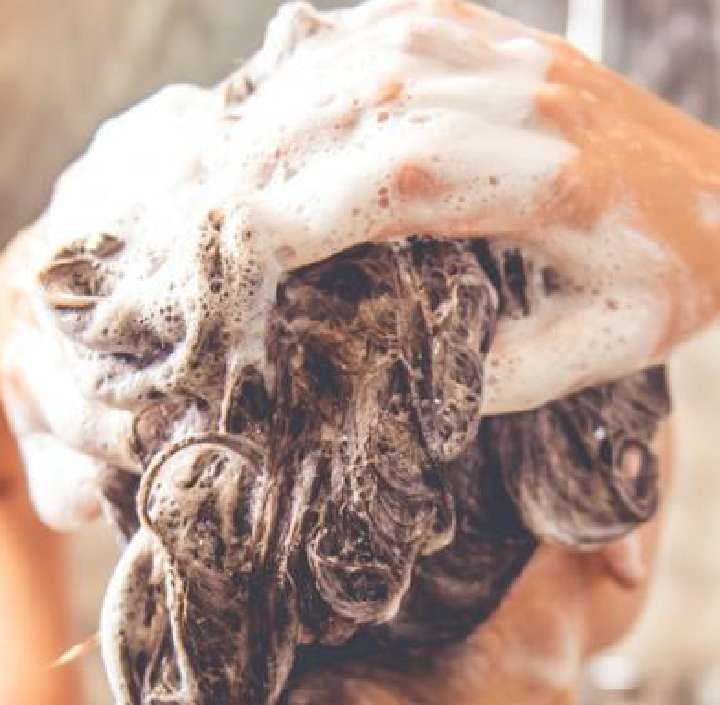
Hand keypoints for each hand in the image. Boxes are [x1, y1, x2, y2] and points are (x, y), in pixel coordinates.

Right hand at [4, 0, 719, 532]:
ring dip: (280, 109)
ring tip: (221, 170)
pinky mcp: (499, 36)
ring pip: (364, 54)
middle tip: (205, 223)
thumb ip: (503, 371)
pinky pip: (385, 27)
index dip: (307, 209)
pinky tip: (274, 109)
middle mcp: (527, 97)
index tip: (242, 261)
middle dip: (268, 161)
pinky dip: (317, 66)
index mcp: (554, 180)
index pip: (403, 174)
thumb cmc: (667, 283)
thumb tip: (398, 371)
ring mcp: (511, 53)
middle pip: (363, 102)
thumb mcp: (602, 351)